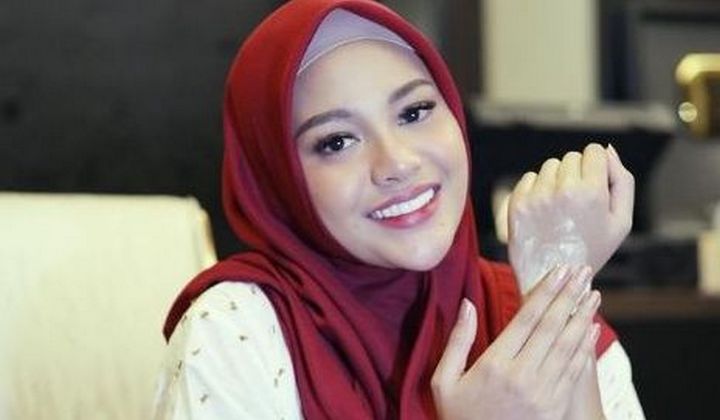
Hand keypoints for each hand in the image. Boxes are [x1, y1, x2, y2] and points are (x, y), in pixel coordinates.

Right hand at [431, 266, 601, 419]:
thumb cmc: (459, 418)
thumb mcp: (444, 382)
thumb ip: (457, 341)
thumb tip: (467, 304)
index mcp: (494, 364)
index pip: (526, 319)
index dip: (545, 292)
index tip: (559, 271)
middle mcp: (522, 376)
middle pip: (551, 327)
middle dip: (569, 295)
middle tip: (582, 271)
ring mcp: (543, 393)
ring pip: (568, 346)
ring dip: (582, 316)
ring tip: (592, 293)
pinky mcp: (555, 407)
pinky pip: (574, 370)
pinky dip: (584, 347)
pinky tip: (591, 328)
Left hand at [505, 143, 633, 292]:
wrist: (553, 277)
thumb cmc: (592, 248)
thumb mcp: (621, 221)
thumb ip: (622, 181)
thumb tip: (608, 149)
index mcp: (591, 192)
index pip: (594, 151)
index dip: (597, 166)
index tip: (595, 185)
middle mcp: (562, 190)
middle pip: (571, 157)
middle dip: (577, 174)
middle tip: (577, 203)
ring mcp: (537, 196)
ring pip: (550, 166)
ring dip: (556, 180)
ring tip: (561, 209)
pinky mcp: (518, 202)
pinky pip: (530, 177)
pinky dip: (537, 189)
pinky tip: (544, 212)